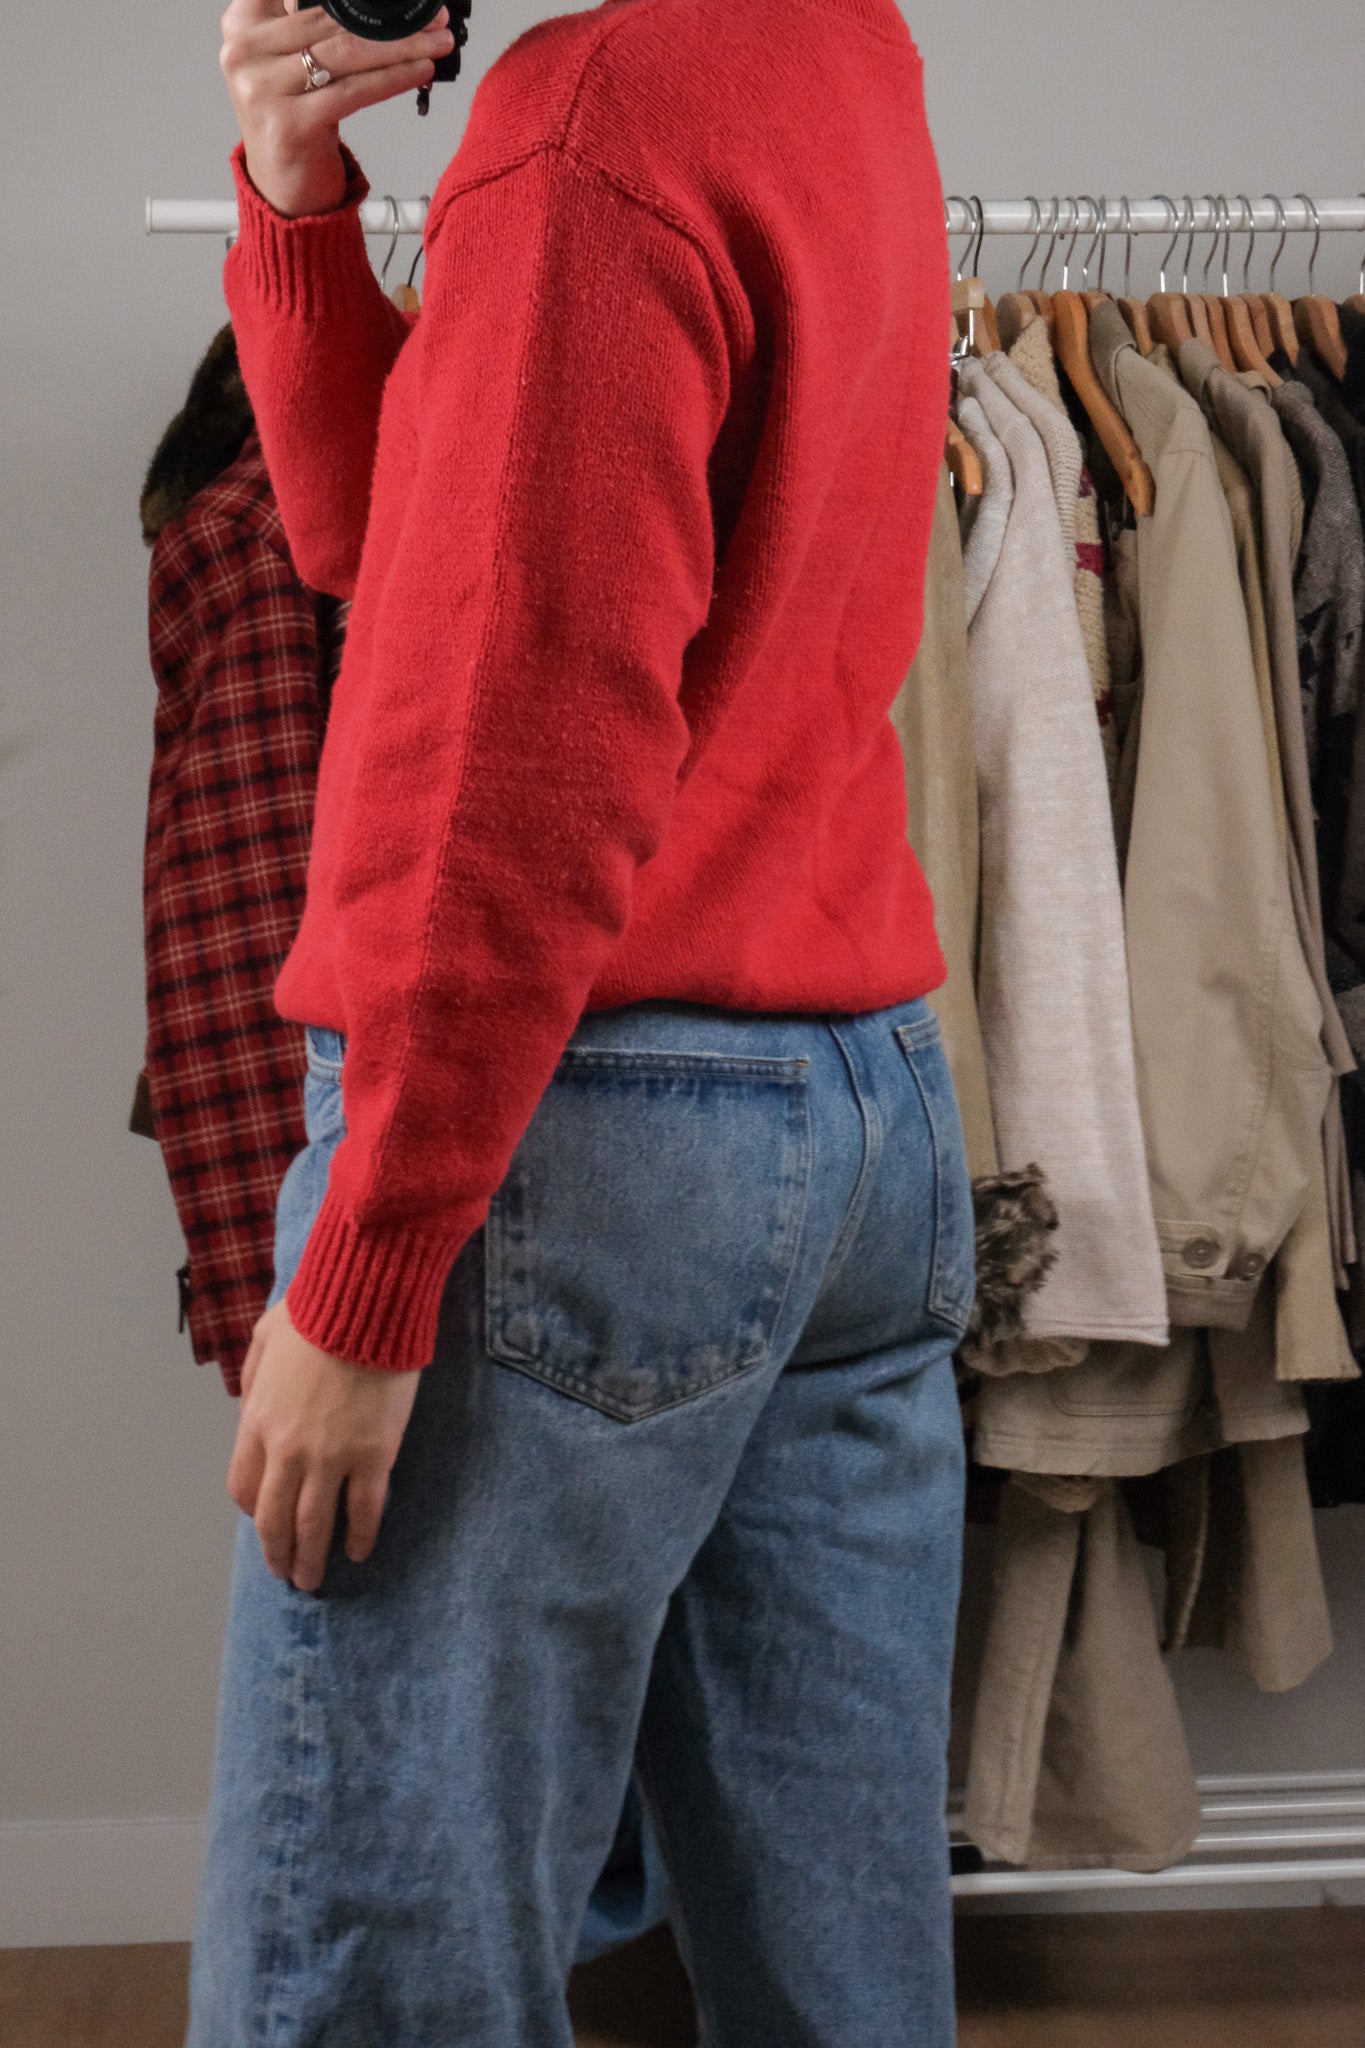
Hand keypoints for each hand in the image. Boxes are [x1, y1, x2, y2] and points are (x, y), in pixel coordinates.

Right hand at [219, 0, 455, 218]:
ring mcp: (261, 89)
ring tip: (435, 43)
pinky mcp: (289, 125)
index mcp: (243, 22)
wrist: (283, 190)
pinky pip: (353, 91)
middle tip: (431, 18)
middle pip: (331, 19)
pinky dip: (392, 79)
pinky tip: (420, 72)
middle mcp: (244, 51)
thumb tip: (383, 5)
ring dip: (401, 46)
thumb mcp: (294, 60)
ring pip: (346, 52)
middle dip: (390, 18)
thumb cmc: (296, 121)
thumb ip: (317, 24)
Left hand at [227, 1296, 422, 1591]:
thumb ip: (254, 1379)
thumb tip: (254, 1403)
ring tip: (314, 1580)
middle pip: (275, 1519)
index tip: (266, 1522)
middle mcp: (288, 1450)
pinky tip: (359, 1551)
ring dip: (311, 1559)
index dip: (254, 1512)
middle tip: (287, 1573)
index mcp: (258, 1421)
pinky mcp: (373, 1456)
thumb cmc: (315, 1312)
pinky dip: (360, 1536)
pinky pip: (364, 1510)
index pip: (244, 1486)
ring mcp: (331, 1458)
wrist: (363, 1304)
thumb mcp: (264, 1340)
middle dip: (278, 1552)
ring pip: (314, 1525)